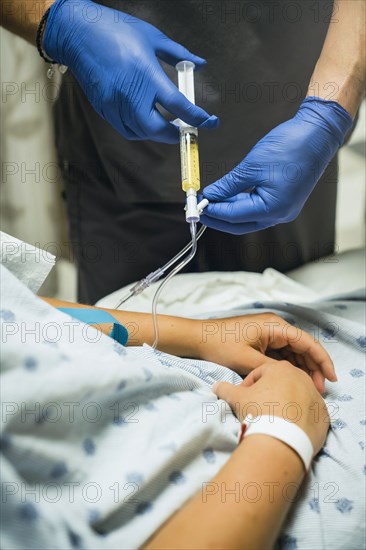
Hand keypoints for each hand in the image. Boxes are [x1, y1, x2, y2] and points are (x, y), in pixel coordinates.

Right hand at [43, 0, 218, 141]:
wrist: (77, 33)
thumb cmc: (115, 29)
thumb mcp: (153, 37)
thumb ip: (179, 54)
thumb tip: (200, 64)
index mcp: (147, 76)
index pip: (179, 106)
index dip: (198, 117)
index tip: (210, 122)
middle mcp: (130, 95)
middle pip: (158, 130)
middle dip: (175, 134)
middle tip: (187, 129)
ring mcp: (115, 105)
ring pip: (142, 133)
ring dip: (158, 133)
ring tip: (168, 124)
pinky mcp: (104, 109)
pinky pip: (126, 129)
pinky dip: (140, 130)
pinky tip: (147, 121)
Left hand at [196, 312, 335, 392]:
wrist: (198, 339)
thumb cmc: (219, 345)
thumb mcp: (247, 361)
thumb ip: (273, 368)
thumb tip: (292, 377)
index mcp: (274, 326)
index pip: (306, 342)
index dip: (322, 359)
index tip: (331, 376)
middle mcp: (274, 327)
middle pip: (302, 347)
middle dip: (314, 367)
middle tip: (320, 389)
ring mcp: (268, 334)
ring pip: (293, 352)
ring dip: (302, 368)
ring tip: (310, 387)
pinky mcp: (261, 341)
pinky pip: (282, 354)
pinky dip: (290, 366)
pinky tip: (294, 380)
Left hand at [201, 97, 351, 233]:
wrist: (318, 133)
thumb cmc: (291, 147)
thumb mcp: (251, 166)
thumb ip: (228, 185)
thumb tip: (210, 195)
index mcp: (273, 209)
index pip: (234, 217)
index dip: (212, 211)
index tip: (196, 205)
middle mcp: (280, 215)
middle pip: (240, 223)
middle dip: (218, 217)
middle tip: (199, 208)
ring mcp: (283, 209)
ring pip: (248, 217)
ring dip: (229, 210)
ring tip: (211, 200)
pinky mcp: (284, 201)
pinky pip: (258, 208)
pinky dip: (242, 203)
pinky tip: (228, 196)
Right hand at [213, 361, 329, 454]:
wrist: (280, 441)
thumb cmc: (258, 412)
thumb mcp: (236, 398)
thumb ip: (225, 388)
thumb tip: (216, 386)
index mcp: (281, 368)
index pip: (261, 373)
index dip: (249, 385)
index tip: (243, 398)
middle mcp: (303, 378)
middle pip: (282, 383)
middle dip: (270, 394)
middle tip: (258, 409)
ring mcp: (316, 397)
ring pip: (297, 398)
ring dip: (286, 406)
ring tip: (274, 421)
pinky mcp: (324, 416)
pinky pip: (309, 414)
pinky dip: (299, 419)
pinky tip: (288, 429)